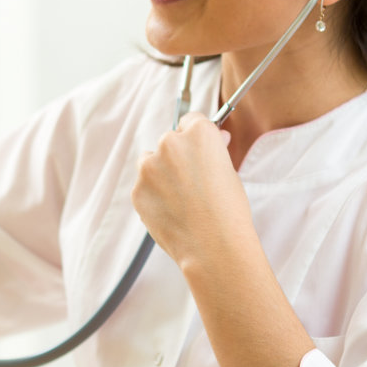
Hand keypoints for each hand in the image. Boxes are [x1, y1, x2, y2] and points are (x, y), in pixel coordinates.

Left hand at [131, 113, 255, 270]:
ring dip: (160, 174)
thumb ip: (214, 151)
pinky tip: (172, 212)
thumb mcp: (230, 171)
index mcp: (198, 134)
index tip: (198, 149)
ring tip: (182, 200)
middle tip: (192, 182)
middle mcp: (170, 144)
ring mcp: (149, 167)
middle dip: (177, 156)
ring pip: (151, 162)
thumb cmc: (229, 210)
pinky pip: (144, 186)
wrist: (213, 246)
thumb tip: (215, 138)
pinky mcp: (137, 189)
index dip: (196, 136)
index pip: (191, 120)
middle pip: (169, 141)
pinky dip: (154, 196)